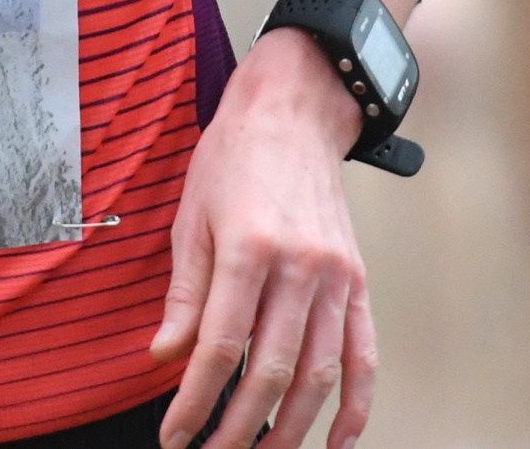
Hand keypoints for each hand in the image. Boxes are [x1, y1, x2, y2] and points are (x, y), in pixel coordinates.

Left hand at [148, 30, 379, 448]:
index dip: (193, 401)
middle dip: (237, 427)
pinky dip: (354, 407)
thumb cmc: (234, 158)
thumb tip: (165, 357)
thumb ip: (185, 294)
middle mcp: (299, 267)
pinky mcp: (359, 283)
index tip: (173, 433)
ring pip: (319, 375)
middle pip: (271, 371)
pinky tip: (336, 442)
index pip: (219, 348)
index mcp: (249, 248)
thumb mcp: (191, 217)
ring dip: (290, 429)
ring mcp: (337, 278)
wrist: (295, 113)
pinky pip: (364, 356)